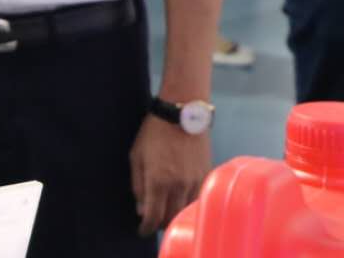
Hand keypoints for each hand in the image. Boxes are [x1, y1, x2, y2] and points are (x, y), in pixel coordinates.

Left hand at [130, 114, 209, 235]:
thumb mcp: (136, 156)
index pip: (153, 215)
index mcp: (159, 180)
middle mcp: (179, 185)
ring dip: (175, 215)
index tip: (142, 230)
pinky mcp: (207, 175)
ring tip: (166, 212)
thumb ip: (138, 184)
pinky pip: (197, 198)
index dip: (146, 227)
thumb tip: (141, 209)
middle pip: (171, 217)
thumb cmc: (153, 132)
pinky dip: (188, 204)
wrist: (182, 113)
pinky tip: (180, 201)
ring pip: (186, 210)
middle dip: (160, 223)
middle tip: (153, 221)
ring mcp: (196, 181)